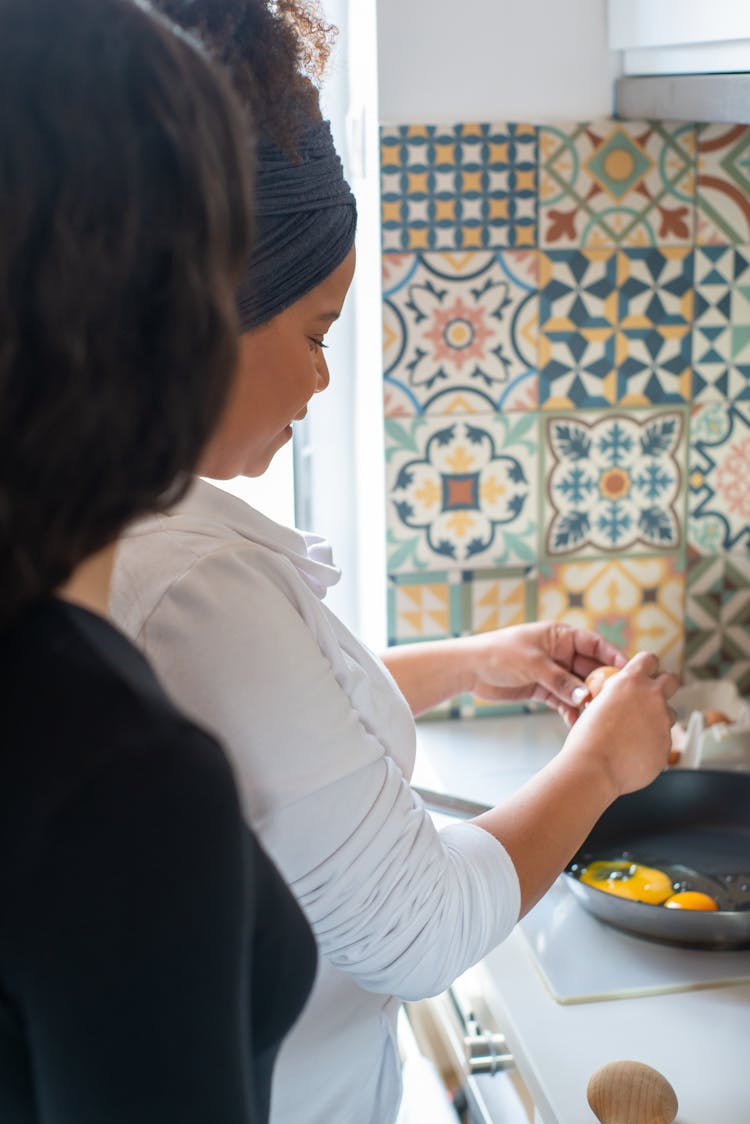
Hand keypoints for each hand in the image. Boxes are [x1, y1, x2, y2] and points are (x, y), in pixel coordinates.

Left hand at [463, 621, 627, 725]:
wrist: (469, 668)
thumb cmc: (498, 654)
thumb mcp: (533, 664)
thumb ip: (560, 680)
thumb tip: (586, 697)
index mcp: (560, 636)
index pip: (595, 644)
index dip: (614, 657)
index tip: (630, 672)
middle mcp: (560, 653)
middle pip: (591, 669)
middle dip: (604, 685)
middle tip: (618, 702)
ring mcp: (553, 672)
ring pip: (579, 688)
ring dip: (588, 702)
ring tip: (600, 718)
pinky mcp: (543, 689)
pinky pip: (564, 701)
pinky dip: (571, 711)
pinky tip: (578, 725)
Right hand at [561, 651, 679, 796]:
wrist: (594, 768)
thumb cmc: (587, 738)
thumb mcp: (597, 705)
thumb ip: (616, 698)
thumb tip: (620, 700)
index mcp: (631, 681)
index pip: (649, 659)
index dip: (647, 666)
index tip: (645, 673)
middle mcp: (652, 697)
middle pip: (672, 680)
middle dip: (665, 685)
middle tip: (653, 696)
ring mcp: (662, 721)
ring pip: (670, 714)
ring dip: (658, 719)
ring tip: (635, 733)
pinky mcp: (667, 744)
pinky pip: (664, 740)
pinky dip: (652, 744)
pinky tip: (633, 752)